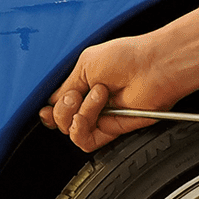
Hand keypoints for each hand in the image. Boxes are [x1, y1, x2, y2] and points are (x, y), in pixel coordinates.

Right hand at [40, 3, 198, 151]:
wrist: (153, 66)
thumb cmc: (127, 57)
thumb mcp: (85, 65)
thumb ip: (66, 87)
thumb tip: (52, 104)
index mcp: (84, 86)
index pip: (59, 106)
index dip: (50, 110)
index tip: (46, 109)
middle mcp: (92, 104)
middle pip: (60, 120)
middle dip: (62, 108)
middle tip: (76, 95)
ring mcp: (101, 118)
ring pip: (71, 131)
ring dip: (76, 114)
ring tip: (97, 95)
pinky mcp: (112, 131)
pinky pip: (85, 141)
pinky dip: (81, 128)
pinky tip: (88, 114)